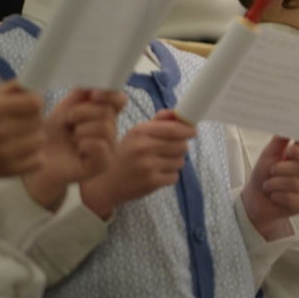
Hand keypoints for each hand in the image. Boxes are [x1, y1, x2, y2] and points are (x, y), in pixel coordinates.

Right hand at [0, 81, 43, 190]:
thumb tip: (38, 83)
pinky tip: (22, 152)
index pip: (35, 102)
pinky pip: (39, 160)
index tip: (30, 106)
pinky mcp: (10, 170)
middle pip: (39, 120)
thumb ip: (14, 88)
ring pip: (41, 140)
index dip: (36, 103)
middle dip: (34, 119)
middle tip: (21, 123)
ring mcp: (5, 153)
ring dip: (34, 137)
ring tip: (21, 137)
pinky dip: (34, 156)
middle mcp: (0, 131)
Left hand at [23, 89, 125, 209]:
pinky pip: (100, 146)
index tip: (93, 94)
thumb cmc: (51, 134)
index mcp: (103, 115)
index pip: (119, 100)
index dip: (110, 94)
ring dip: (81, 129)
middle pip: (108, 112)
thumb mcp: (65, 108)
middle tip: (69, 121)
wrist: (36, 158)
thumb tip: (97, 82)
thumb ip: (82, 94)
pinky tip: (76, 149)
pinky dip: (85, 144)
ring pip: (105, 128)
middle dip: (83, 112)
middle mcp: (110, 131)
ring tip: (71, 137)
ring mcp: (108, 148)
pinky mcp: (102, 164)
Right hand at [80, 110, 195, 218]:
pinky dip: (170, 175)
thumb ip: (158, 122)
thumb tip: (178, 114)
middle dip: (180, 147)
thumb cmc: (124, 155)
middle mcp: (144, 147)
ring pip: (180, 161)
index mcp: (141, 131)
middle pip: (181, 145)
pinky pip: (174, 176)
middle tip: (170, 150)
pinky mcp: (152, 182)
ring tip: (161, 162)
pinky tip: (158, 173)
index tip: (192, 131)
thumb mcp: (135, 134)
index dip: (188, 130)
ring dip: (175, 162)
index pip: (174, 129)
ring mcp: (148, 166)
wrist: (106, 183)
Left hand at [242, 136, 298, 240]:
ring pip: (297, 183)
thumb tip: (289, 124)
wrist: (257, 198)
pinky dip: (279, 196)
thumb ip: (280, 140)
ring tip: (268, 185)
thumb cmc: (264, 174)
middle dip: (282, 169)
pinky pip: (295, 199)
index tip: (289, 151)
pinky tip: (275, 196)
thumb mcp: (269, 154)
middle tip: (271, 171)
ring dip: (277, 184)